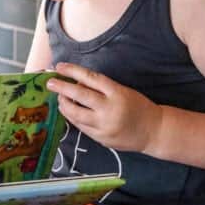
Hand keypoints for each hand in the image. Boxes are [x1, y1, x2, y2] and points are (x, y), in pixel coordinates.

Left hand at [47, 62, 162, 152]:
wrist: (154, 131)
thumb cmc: (137, 106)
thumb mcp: (122, 91)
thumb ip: (100, 88)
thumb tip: (75, 83)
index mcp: (117, 93)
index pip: (91, 78)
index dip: (73, 71)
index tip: (60, 66)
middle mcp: (110, 109)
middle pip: (79, 96)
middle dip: (61, 88)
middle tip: (50, 83)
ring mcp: (104, 126)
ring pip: (76, 114)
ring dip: (64, 105)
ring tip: (60, 98)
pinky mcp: (101, 139)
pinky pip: (81, 127)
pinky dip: (73, 117)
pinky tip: (69, 111)